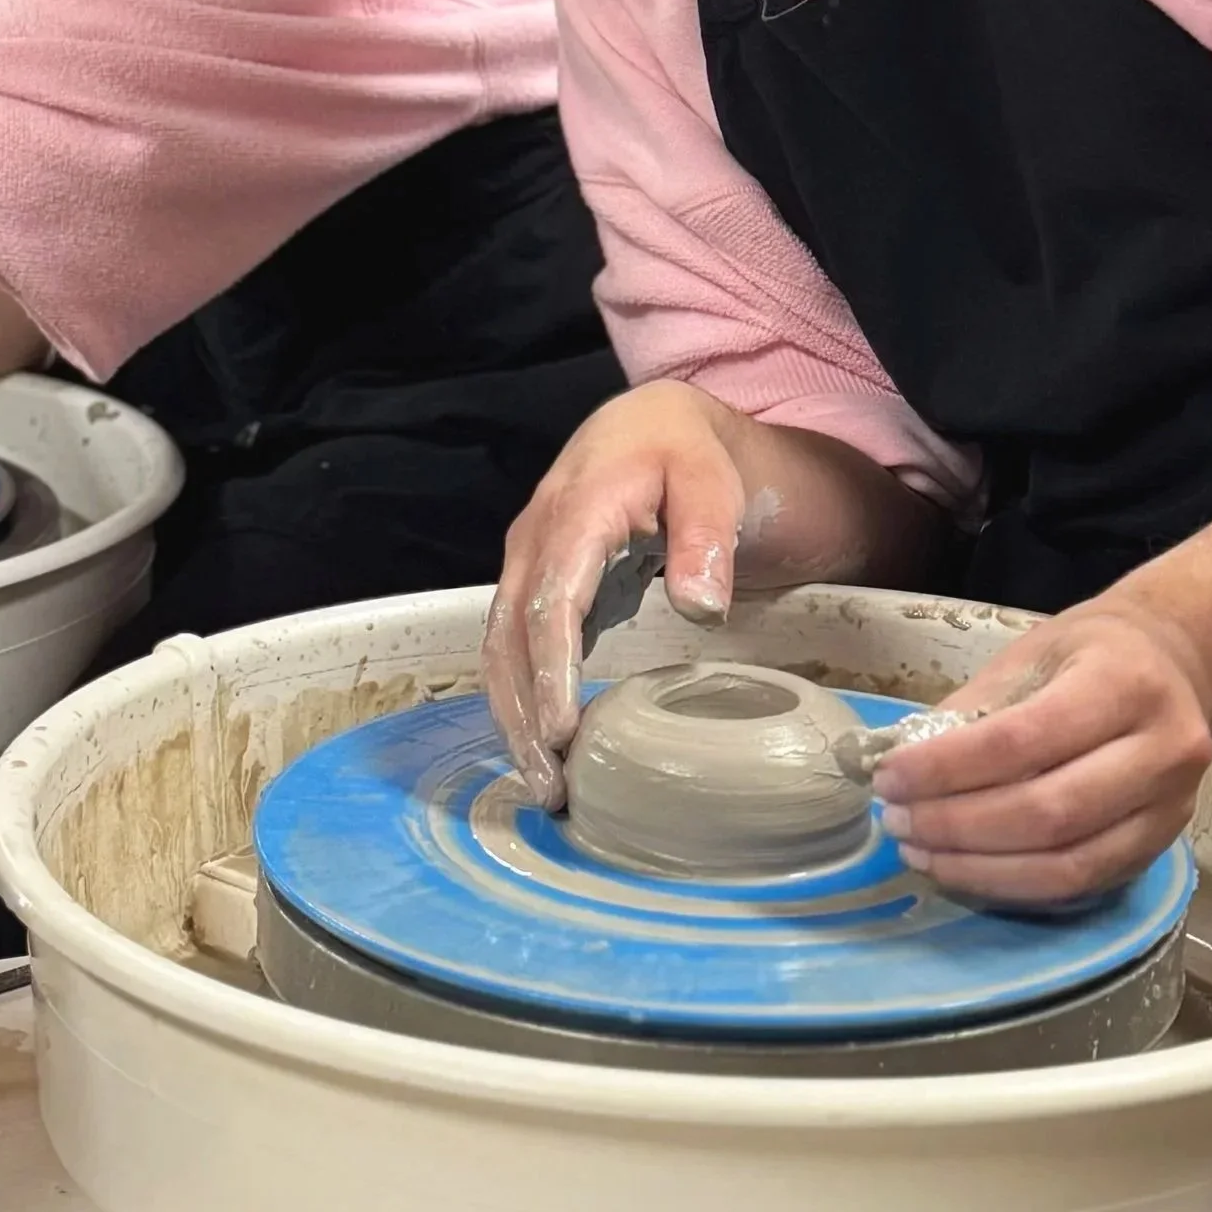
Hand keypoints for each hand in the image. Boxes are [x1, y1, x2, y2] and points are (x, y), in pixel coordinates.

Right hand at [482, 381, 754, 804]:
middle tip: (550, 787)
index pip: (551, 602)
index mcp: (576, 511)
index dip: (551, 671)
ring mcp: (526, 562)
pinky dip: (520, 696)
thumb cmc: (685, 452)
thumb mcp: (712, 481)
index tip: (561, 731)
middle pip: (509, 639)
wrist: (650, 424)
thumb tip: (700, 610)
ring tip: (543, 783)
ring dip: (513, 717)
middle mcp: (534, 540)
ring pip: (500, 649)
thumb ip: (706, 539)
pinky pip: (512, 646)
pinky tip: (543, 744)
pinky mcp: (533, 583)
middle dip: (522, 717)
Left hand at [875, 596, 1211, 907]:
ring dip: (980, 868)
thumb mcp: (1031, 653)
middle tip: (897, 821)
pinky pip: (1081, 885)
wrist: (1177, 667)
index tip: (889, 776)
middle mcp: (1163, 751)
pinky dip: (1014, 886)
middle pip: (1048, 812)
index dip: (947, 768)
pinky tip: (966, 869)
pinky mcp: (1160, 848)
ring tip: (920, 853)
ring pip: (1067, 864)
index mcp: (1125, 684)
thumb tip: (902, 763)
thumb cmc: (1093, 654)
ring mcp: (1170, 808)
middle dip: (957, 825)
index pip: (1023, 740)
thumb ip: (975, 707)